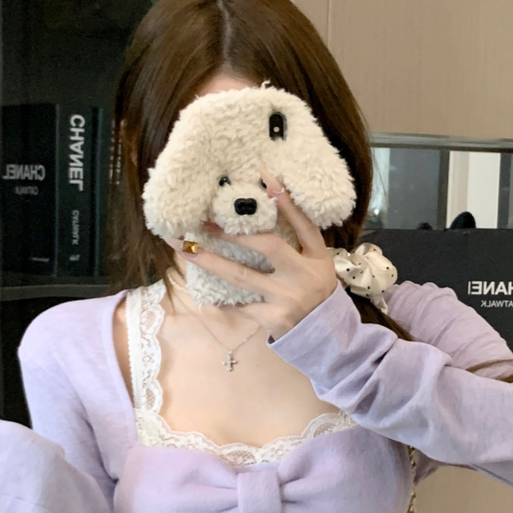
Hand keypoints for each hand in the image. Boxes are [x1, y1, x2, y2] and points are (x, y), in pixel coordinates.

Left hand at [179, 169, 338, 339]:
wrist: (325, 336)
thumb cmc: (317, 291)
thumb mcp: (318, 262)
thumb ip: (302, 236)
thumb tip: (272, 200)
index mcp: (316, 258)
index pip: (303, 224)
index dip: (286, 201)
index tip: (265, 176)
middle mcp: (301, 276)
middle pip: (267, 246)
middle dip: (235, 232)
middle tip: (206, 221)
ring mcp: (284, 298)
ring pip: (242, 277)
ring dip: (211, 262)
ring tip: (187, 250)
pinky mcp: (271, 319)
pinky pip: (240, 306)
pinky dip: (222, 301)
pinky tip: (204, 294)